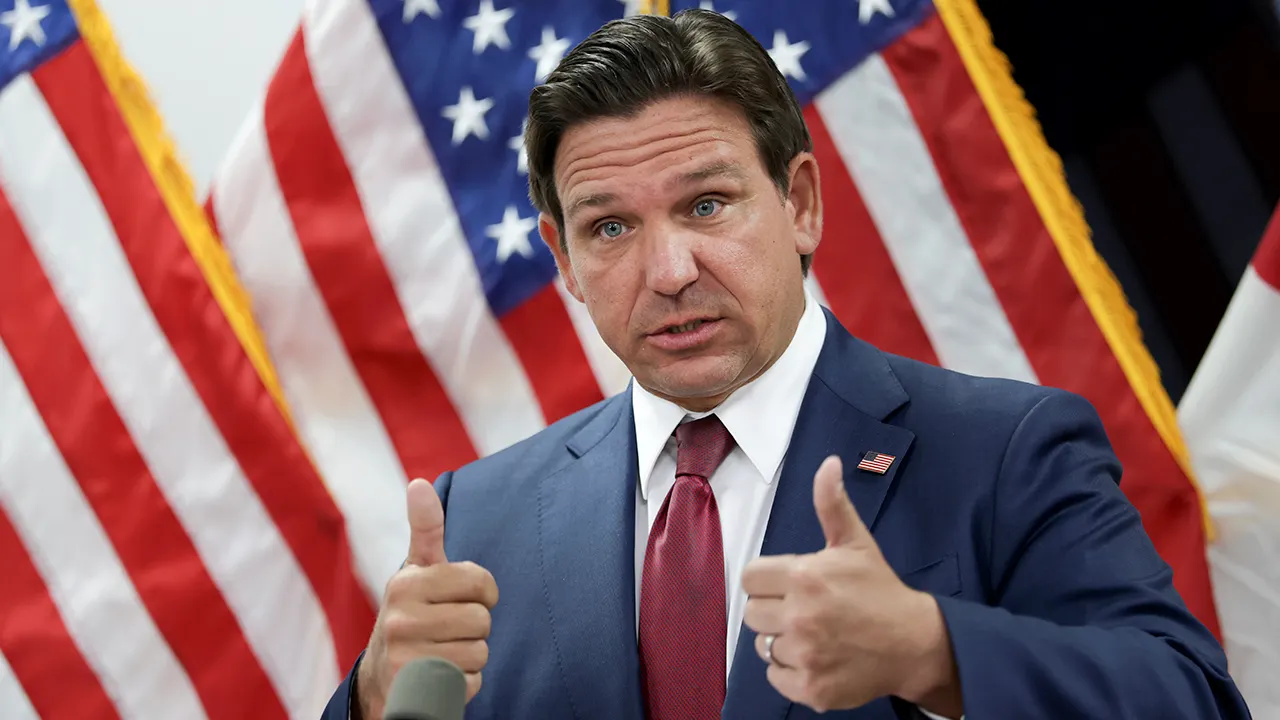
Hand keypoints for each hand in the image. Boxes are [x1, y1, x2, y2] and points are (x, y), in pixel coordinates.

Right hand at [356, 478, 497, 718]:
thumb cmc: (412, 612)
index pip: (480, 582)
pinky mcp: (416, 691)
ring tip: (443, 650)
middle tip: (449, 628)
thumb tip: (419, 484)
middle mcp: (400, 618)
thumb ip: (425, 529)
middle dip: (474, 627)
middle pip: (482, 620)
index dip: (483, 592)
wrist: (382, 677)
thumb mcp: (417, 570)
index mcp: (407, 583)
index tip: (465, 596)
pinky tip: (441, 676)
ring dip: (470, 656)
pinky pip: (472, 683)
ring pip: (480, 652)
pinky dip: (465, 683)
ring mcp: (406, 657)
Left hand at [741, 456, 959, 713]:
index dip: (768, 581)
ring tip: (816, 634)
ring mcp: (806, 655)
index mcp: (805, 576)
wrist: (914, 643)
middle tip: (806, 610)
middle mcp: (801, 616)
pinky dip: (792, 672)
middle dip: (775, 610)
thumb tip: (828, 463)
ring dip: (785, 642)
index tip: (791, 586)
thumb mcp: (856, 543)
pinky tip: (818, 658)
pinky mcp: (811, 688)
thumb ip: (832, 503)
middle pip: (752, 613)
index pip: (750, 578)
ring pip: (764, 646)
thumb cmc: (880, 591)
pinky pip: (775, 677)